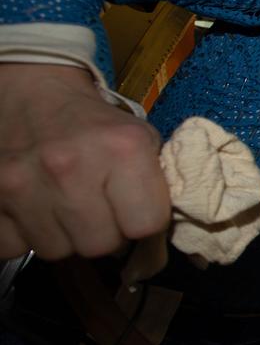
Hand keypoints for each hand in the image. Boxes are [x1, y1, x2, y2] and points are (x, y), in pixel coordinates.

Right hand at [0, 63, 170, 259]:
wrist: (35, 93)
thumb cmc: (96, 123)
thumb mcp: (141, 140)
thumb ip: (159, 186)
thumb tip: (161, 242)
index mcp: (122, 148)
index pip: (146, 225)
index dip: (144, 224)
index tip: (137, 213)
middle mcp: (71, 167)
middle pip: (99, 246)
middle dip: (105, 234)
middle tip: (99, 211)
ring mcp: (24, 182)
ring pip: (57, 251)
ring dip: (65, 237)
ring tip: (66, 206)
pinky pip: (14, 247)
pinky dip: (26, 235)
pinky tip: (36, 209)